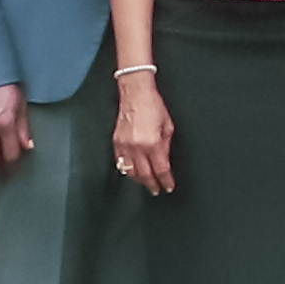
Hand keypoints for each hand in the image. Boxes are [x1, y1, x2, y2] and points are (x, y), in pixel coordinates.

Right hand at [107, 73, 173, 196]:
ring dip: (139, 180)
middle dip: (152, 184)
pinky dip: (128, 169)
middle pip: (144, 175)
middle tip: (157, 190)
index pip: (160, 169)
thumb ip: (166, 146)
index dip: (165, 181)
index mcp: (152, 143)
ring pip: (130, 171)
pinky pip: (120, 162)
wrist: (135, 92)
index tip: (168, 186)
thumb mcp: (168, 126)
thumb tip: (165, 161)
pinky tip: (132, 172)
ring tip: (146, 183)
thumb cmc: (153, 105)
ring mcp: (124, 145)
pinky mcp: (116, 142)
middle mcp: (137, 146)